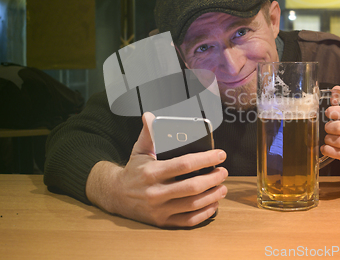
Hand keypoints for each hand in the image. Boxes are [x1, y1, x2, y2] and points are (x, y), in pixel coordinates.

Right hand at [86, 113, 227, 227]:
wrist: (116, 196)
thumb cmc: (134, 171)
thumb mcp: (139, 151)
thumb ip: (148, 134)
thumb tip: (149, 116)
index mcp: (152, 172)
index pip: (184, 164)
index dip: (205, 159)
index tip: (220, 154)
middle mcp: (155, 192)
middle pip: (192, 187)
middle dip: (213, 179)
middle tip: (223, 172)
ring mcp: (159, 209)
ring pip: (193, 205)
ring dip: (213, 196)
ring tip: (222, 187)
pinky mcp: (162, 222)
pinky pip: (188, 221)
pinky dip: (204, 213)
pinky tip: (213, 204)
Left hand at [321, 86, 339, 173]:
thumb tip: (336, 88)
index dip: (335, 111)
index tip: (328, 113)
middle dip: (329, 127)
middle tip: (328, 129)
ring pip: (337, 141)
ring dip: (328, 139)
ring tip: (329, 139)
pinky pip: (336, 153)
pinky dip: (327, 150)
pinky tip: (327, 148)